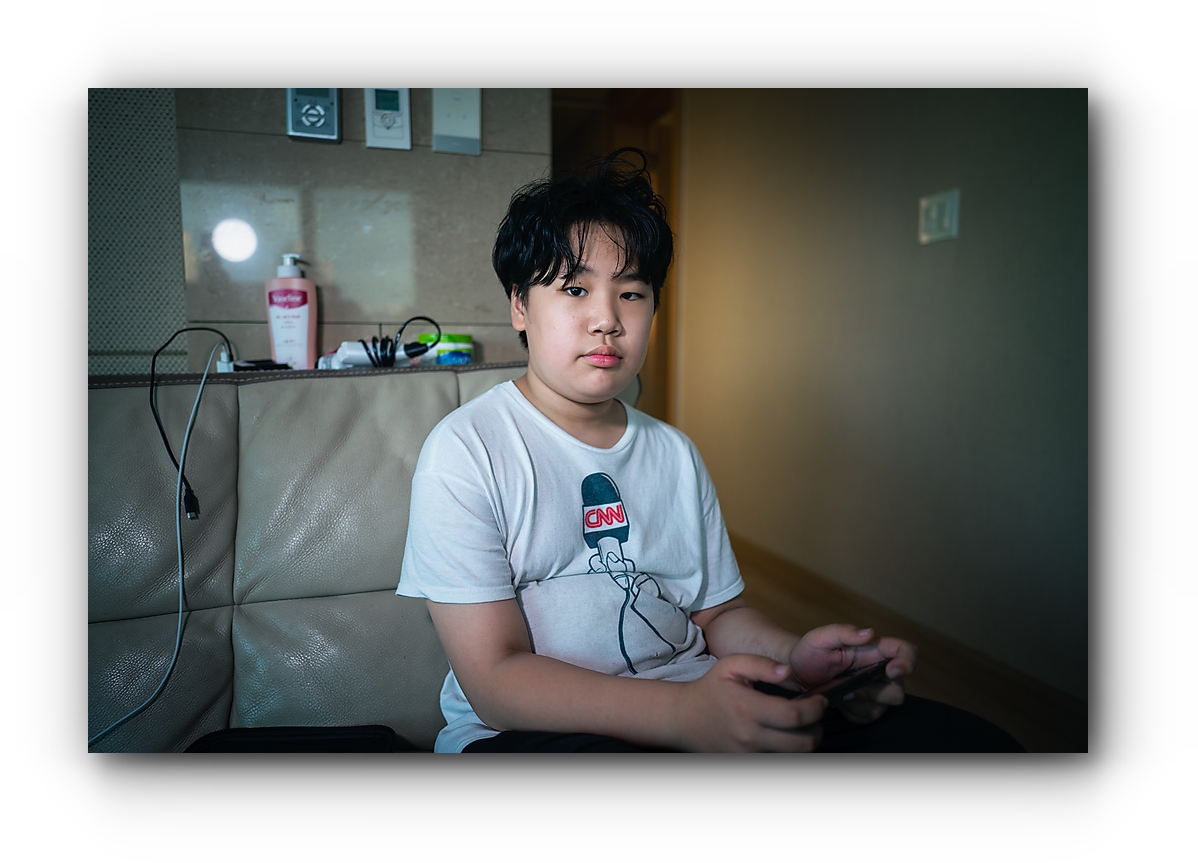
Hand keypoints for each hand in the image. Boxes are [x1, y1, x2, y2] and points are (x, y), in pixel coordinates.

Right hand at [676, 654, 826, 751]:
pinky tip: (784, 733)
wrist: (683, 717)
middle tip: (815, 713)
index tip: (820, 699)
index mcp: (748, 709)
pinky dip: (788, 748)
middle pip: (802, 742)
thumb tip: (789, 672)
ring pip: (793, 755)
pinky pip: (777, 759)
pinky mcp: (746, 763)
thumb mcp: (731, 665)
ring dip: (806, 740)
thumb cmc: (710, 688)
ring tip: (802, 723)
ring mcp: (748, 754)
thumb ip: (761, 664)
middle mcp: (750, 736)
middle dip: (817, 727)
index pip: (796, 716)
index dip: (817, 708)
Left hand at [787, 624, 917, 725]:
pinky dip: (852, 712)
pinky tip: (839, 701)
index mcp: (874, 650)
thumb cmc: (809, 652)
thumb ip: (844, 632)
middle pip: (898, 689)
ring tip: (838, 692)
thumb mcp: (820, 638)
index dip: (908, 662)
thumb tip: (869, 633)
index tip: (892, 671)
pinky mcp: (866, 707)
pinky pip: (869, 717)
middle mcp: (879, 671)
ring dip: (859, 703)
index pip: (907, 652)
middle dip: (873, 692)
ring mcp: (875, 691)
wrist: (796, 674)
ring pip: (883, 706)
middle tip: (847, 687)